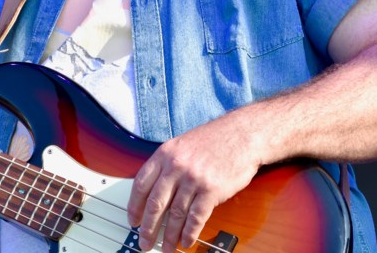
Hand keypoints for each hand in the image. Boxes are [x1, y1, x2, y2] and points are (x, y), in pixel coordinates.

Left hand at [126, 114, 260, 251]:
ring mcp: (194, 178)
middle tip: (144, 242)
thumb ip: (166, 165)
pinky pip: (196, 217)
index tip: (133, 221)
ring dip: (169, 235)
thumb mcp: (181, 145)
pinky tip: (186, 241)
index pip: (141, 185)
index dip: (134, 206)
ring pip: (175, 214)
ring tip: (166, 247)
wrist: (242, 134)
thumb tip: (153, 191)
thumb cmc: (214, 139)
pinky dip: (189, 233)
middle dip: (148, 227)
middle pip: (155, 203)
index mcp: (165, 154)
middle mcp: (176, 166)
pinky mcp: (212, 190)